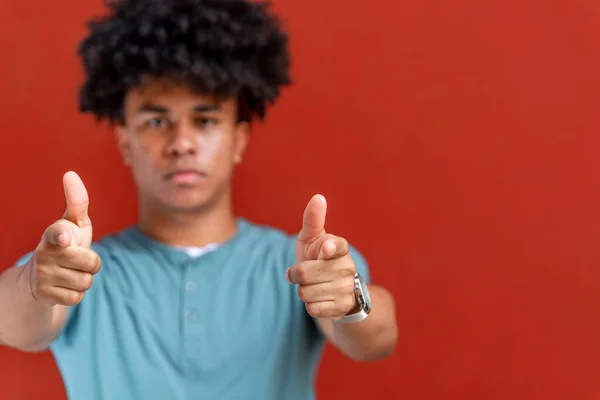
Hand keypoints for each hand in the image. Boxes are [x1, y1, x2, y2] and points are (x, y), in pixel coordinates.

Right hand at [23, 171, 100, 306]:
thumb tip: (70, 174)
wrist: (41, 276)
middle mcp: (44, 253)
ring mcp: (43, 275)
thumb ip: (77, 202)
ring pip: (86, 281)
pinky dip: (76, 293)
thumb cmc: (66, 243)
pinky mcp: (44, 295)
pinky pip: (77, 297)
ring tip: (71, 272)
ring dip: (84, 279)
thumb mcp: (73, 223)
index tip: (66, 237)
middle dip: (92, 263)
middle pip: (92, 263)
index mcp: (53, 233)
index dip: (64, 235)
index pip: (59, 232)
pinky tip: (64, 286)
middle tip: (79, 259)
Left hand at [287, 194, 356, 319]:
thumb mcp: (313, 237)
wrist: (335, 289)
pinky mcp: (341, 308)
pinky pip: (312, 308)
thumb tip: (318, 197)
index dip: (329, 247)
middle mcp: (347, 267)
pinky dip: (310, 304)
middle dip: (297, 275)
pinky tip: (320, 298)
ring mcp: (346, 289)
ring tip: (314, 285)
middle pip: (305, 274)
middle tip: (304, 272)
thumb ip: (313, 219)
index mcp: (340, 248)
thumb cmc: (318, 257)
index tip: (325, 248)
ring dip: (303, 290)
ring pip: (306, 293)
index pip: (337, 246)